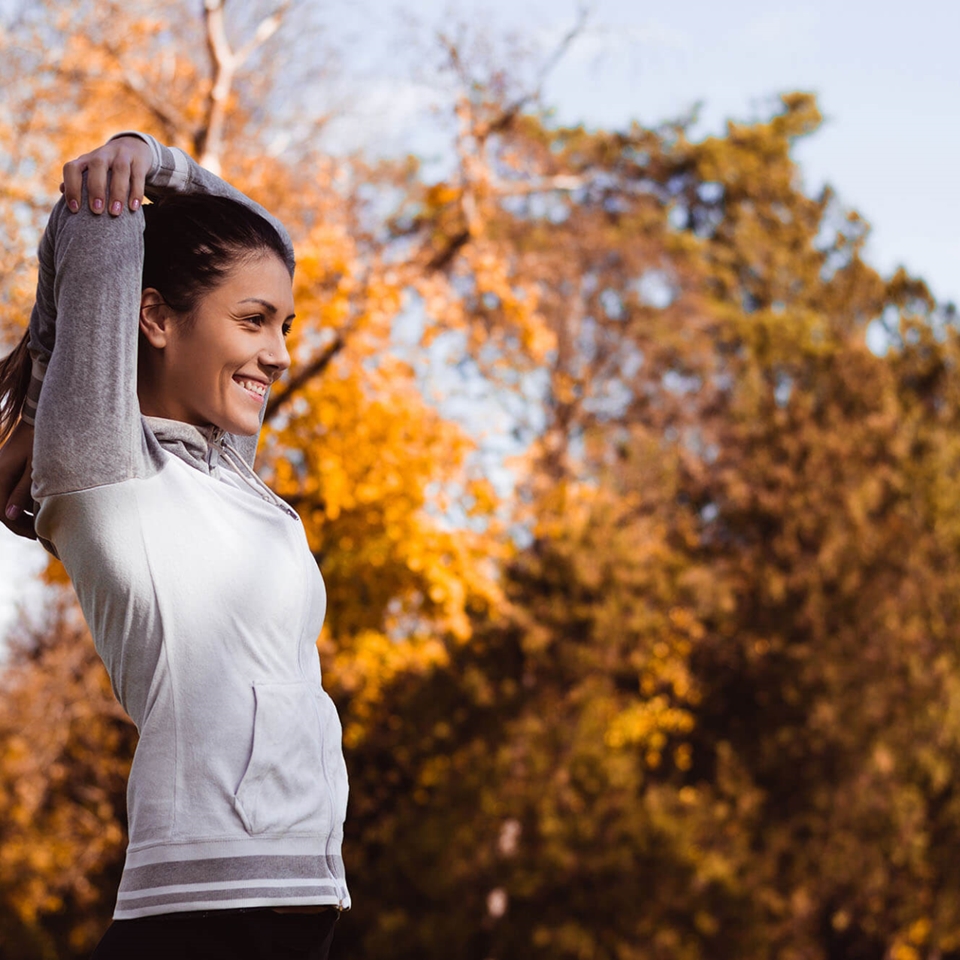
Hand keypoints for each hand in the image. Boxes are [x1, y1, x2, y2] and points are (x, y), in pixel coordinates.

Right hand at [0, 420, 35, 539]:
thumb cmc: (40, 443)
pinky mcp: (6, 469)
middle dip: (19, 523)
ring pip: (5, 501)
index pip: (3, 511)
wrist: (38, 420)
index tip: (35, 535)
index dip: (18, 526)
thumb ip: (22, 492)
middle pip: (2, 509)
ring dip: (19, 514)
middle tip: (37, 534)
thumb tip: (10, 516)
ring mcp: (0, 471)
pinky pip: (9, 491)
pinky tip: (36, 508)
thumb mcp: (35, 470)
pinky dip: (20, 501)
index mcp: (0, 476)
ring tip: (38, 524)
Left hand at [61, 136, 151, 216]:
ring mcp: (122, 156)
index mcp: (86, 159)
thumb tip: (62, 190)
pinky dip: (136, 192)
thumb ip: (78, 179)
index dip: (72, 187)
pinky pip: (137, 176)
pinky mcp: (139, 161)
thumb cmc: (107, 167)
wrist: (133, 148)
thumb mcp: (91, 170)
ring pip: (120, 170)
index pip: (73, 168)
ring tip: (115, 212)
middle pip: (97, 166)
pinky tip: (134, 207)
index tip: (75, 209)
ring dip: (117, 192)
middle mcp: (102, 155)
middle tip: (96, 211)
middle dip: (96, 189)